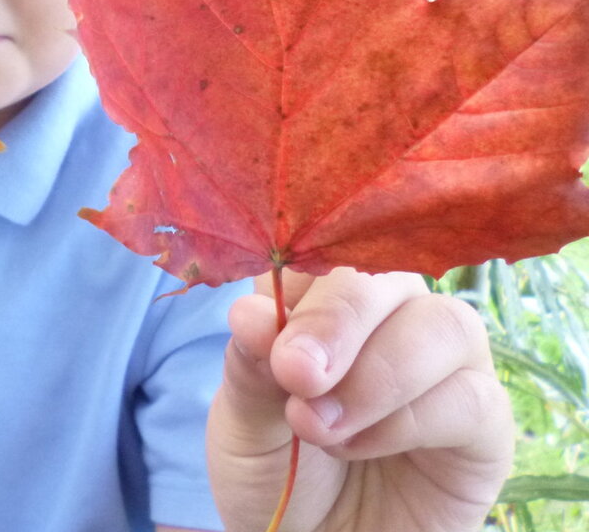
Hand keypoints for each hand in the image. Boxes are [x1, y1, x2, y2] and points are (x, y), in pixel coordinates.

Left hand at [207, 268, 512, 531]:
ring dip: (376, 375)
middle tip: (296, 374)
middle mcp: (392, 318)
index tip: (257, 327)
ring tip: (318, 427)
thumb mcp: (242, 423)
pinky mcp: (483, 424)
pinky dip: (408, 420)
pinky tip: (359, 447)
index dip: (297, 281)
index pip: (324, 251)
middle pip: (389, 276)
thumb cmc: (275, 473)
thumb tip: (250, 314)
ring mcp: (445, 366)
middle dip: (338, 320)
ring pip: (446, 324)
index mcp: (324, 299)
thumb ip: (249, 369)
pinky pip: (471, 397)